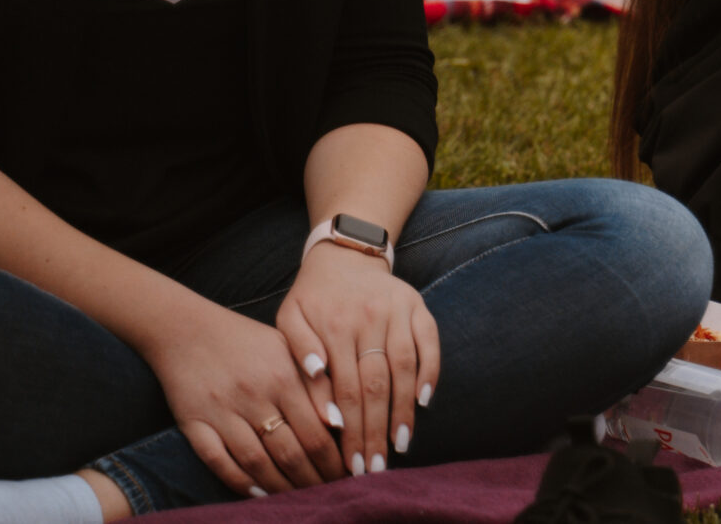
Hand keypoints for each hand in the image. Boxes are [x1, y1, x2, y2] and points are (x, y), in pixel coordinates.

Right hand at [144, 299, 343, 496]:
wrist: (187, 330)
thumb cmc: (248, 341)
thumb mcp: (288, 349)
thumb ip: (316, 382)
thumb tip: (341, 421)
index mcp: (284, 377)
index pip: (318, 431)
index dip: (334, 459)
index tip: (347, 473)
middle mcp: (255, 396)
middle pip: (291, 451)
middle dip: (314, 478)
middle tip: (330, 492)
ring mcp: (223, 412)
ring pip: (257, 462)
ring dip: (281, 486)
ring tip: (299, 498)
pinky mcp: (194, 423)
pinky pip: (218, 461)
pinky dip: (239, 481)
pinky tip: (258, 492)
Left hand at [277, 243, 440, 478]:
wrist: (345, 254)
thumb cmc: (312, 296)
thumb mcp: (289, 317)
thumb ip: (299, 350)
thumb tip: (319, 381)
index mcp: (335, 326)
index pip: (345, 390)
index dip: (350, 430)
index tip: (350, 463)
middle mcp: (369, 319)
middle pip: (376, 386)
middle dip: (376, 431)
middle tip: (375, 466)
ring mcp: (397, 311)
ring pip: (405, 368)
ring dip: (404, 410)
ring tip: (400, 444)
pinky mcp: (417, 305)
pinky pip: (430, 341)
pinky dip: (431, 371)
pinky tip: (425, 402)